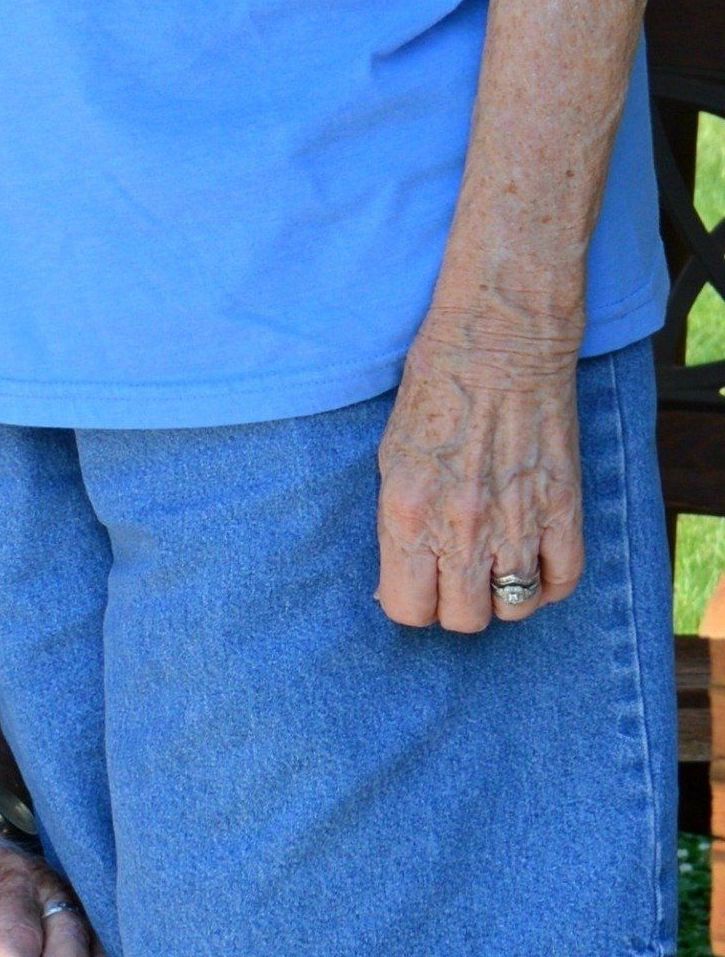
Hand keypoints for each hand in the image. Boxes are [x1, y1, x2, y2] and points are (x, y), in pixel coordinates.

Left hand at [376, 315, 582, 634]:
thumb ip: (399, 519)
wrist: (500, 338)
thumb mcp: (392, 452)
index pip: (406, 609)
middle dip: (455, 602)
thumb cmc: (436, 385)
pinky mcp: (563, 510)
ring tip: (496, 562)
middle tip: (456, 571)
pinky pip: (562, 581)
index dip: (411, 600)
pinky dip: (549, 581)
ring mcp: (517, 523)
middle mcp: (461, 528)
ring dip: (503, 593)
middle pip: (463, 619)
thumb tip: (404, 575)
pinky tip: (534, 558)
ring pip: (514, 609)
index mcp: (408, 512)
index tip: (416, 583)